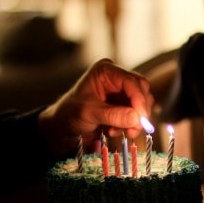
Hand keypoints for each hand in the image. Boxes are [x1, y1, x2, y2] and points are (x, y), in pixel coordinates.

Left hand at [38, 58, 153, 155]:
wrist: (62, 127)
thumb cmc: (69, 114)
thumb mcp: (89, 113)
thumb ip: (113, 115)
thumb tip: (137, 118)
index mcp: (105, 71)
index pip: (131, 81)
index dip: (138, 99)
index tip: (141, 118)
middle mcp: (115, 78)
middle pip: (140, 90)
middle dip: (139, 110)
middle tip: (135, 128)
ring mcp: (120, 91)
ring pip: (141, 102)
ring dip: (135, 120)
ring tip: (121, 131)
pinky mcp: (123, 104)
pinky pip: (136, 113)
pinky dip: (130, 124)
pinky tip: (115, 131)